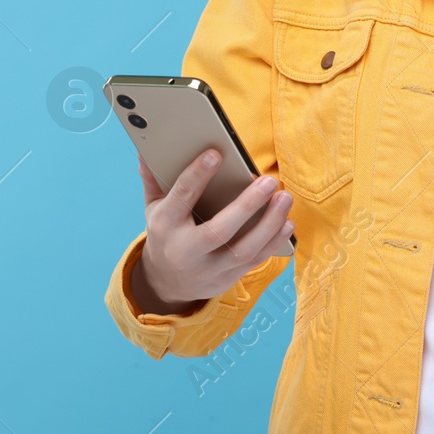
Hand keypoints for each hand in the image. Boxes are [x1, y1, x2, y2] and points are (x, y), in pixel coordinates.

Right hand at [132, 148, 293, 312]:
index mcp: (165, 226)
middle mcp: (186, 250)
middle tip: (269, 181)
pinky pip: (254, 261)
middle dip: (247, 205)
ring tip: (284, 197)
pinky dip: (274, 242)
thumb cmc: (166, 234)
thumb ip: (154, 180)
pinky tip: (287, 223)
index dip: (197, 175)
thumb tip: (146, 150)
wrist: (167, 283)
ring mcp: (209, 268)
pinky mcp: (228, 278)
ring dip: (269, 224)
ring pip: (242, 250)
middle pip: (219, 230)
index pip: (181, 198)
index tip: (216, 154)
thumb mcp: (153, 208)